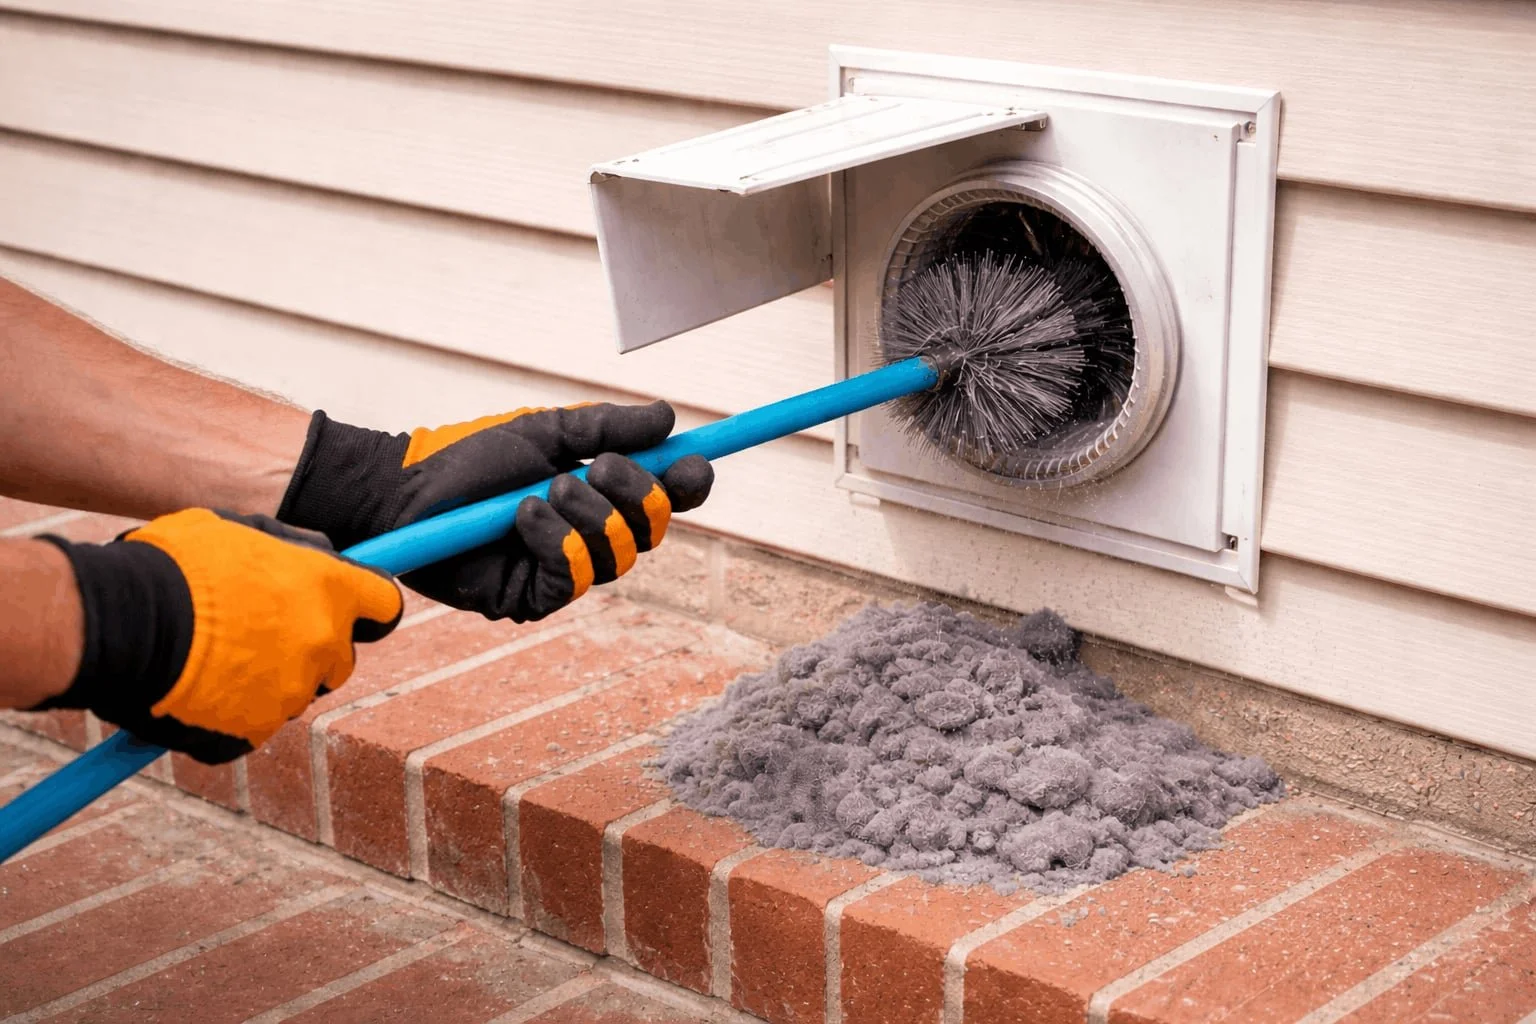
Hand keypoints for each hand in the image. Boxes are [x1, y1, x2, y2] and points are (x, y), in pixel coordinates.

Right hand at [34, 509, 402, 762]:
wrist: (120, 622)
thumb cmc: (175, 565)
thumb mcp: (239, 531)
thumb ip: (291, 550)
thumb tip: (317, 555)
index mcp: (329, 590)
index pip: (385, 606)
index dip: (366, 609)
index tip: (350, 610)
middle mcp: (322, 644)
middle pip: (339, 659)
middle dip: (310, 650)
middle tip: (258, 635)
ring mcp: (291, 693)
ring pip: (292, 693)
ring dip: (265, 681)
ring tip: (209, 657)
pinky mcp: (252, 733)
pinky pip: (249, 727)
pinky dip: (225, 715)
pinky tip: (189, 690)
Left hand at [275, 402, 712, 620]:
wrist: (407, 489)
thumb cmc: (472, 458)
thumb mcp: (547, 430)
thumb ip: (608, 425)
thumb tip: (668, 415)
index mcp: (602, 497)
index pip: (667, 499)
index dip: (688, 484)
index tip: (692, 462)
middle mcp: (592, 538)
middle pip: (654, 531)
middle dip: (635, 495)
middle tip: (598, 466)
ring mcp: (564, 572)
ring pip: (617, 556)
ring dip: (587, 516)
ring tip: (545, 489)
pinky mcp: (533, 600)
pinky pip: (572, 577)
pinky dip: (555, 540)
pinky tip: (523, 515)